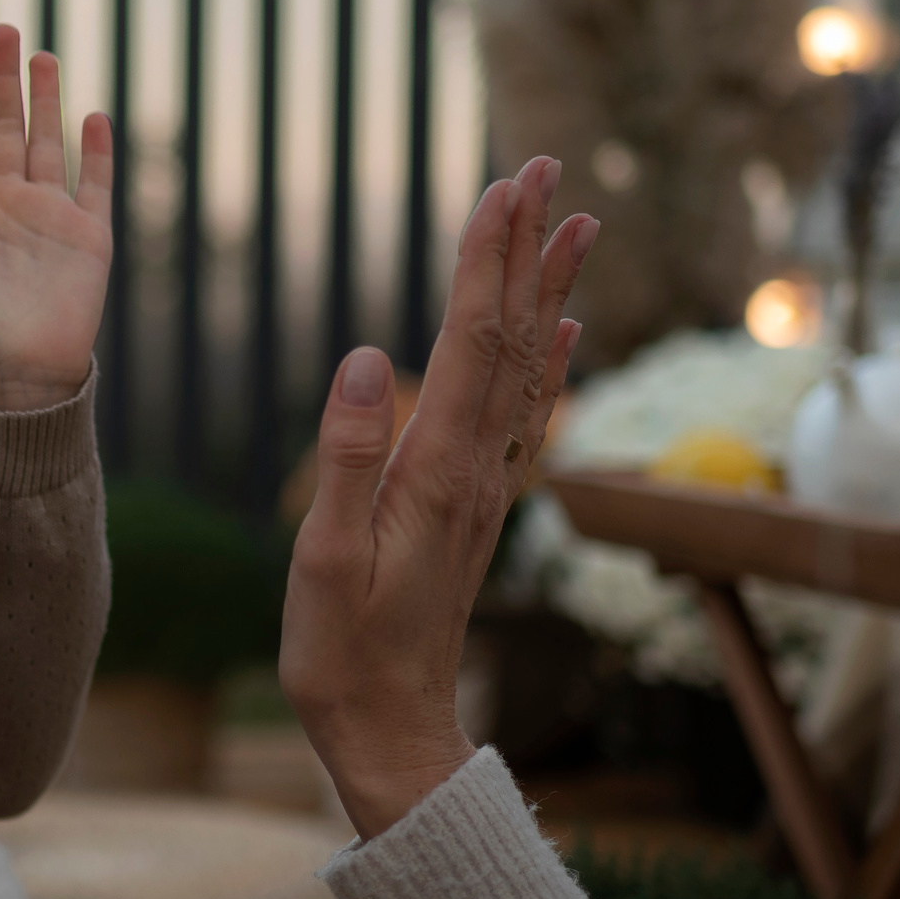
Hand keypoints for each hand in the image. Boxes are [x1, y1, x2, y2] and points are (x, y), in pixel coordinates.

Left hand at [0, 24, 111, 410]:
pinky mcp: (88, 236)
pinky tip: (95, 114)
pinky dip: (98, 151)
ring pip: (47, 142)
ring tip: (40, 53)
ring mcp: (47, 217)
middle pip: (0, 127)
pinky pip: (96, 183)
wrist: (20, 384)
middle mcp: (2, 206)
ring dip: (45, 99)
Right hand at [280, 159, 596, 839]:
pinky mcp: (477, 506)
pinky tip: (566, 332)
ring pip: (526, 366)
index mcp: (436, 469)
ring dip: (547, 290)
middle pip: (512, 336)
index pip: (471, 339)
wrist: (391, 729)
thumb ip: (348, 456)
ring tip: (575, 224)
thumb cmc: (342, 651)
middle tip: (545, 169)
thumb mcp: (324, 558)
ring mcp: (484, 486)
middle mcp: (476, 467)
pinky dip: (549, 360)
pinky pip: (525, 414)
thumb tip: (370, 356)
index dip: (487, 258)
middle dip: (526, 248)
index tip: (503, 186)